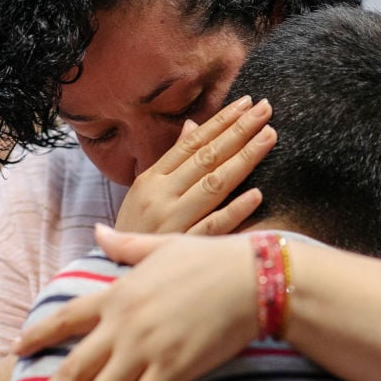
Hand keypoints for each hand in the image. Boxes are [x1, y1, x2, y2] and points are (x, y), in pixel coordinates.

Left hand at [10, 226, 258, 380]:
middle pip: (71, 371)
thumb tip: (98, 232)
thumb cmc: (210, 259)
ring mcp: (145, 351)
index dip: (38, 336)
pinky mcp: (172, 371)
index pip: (65, 318)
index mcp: (117, 294)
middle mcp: (122, 325)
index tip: (16, 351)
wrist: (252, 278)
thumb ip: (126, 247)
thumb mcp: (162, 247)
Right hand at [114, 96, 274, 234]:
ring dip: (243, 159)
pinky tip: (257, 194)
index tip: (247, 103)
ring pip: (213, 185)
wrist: (112, 277)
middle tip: (266, 110)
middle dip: (238, 131)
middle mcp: (161, 195)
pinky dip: (235, 210)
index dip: (221, 121)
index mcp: (150, 179)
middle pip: (206, 157)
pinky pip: (213, 226)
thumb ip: (171, 161)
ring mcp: (172, 221)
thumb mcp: (144, 192)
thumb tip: (192, 125)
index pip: (192, 142)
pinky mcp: (183, 248)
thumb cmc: (135, 233)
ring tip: (269, 137)